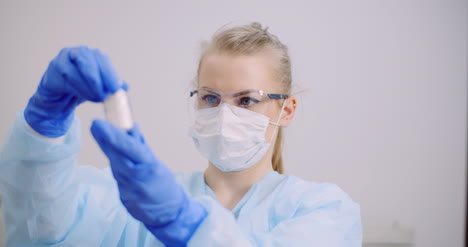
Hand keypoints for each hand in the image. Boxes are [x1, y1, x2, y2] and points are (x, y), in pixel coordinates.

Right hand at [24, 46, 121, 136]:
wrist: (61, 95)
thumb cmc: (83, 88)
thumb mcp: (100, 86)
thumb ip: (111, 84)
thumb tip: (125, 86)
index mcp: (91, 54)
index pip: (102, 59)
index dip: (110, 73)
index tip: (116, 88)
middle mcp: (77, 52)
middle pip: (88, 62)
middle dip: (98, 79)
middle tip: (106, 94)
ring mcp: (63, 59)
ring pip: (75, 72)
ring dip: (88, 87)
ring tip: (97, 98)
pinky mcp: (54, 69)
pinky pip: (65, 80)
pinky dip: (77, 90)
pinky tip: (85, 97)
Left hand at [90, 120, 206, 246]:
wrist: (170, 214)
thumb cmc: (165, 185)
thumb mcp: (157, 163)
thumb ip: (142, 147)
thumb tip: (129, 128)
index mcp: (151, 168)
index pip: (130, 150)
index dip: (114, 137)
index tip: (100, 124)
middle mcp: (138, 181)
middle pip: (117, 158)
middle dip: (105, 141)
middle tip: (96, 125)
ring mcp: (129, 192)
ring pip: (115, 167)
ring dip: (109, 151)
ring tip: (102, 134)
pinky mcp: (123, 200)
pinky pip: (117, 178)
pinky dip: (115, 166)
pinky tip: (114, 157)